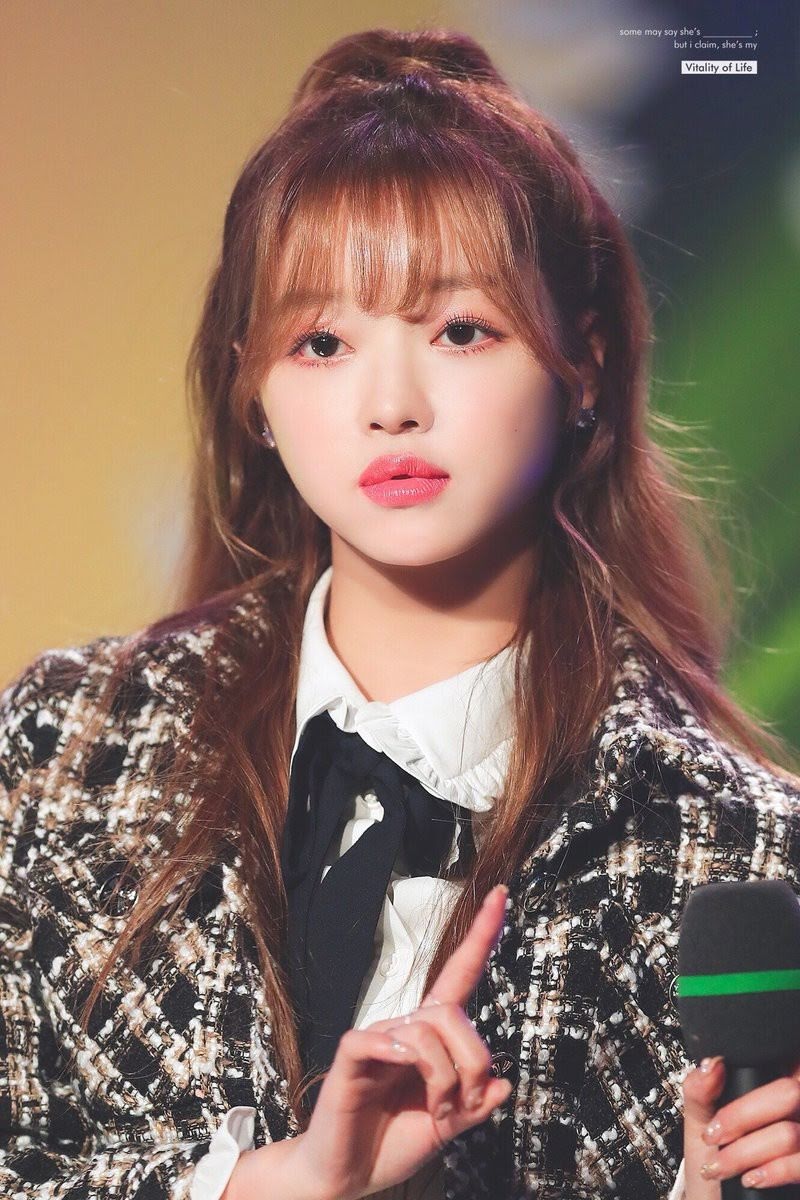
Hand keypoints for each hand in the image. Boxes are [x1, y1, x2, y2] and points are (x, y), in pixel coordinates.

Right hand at [293, 883, 513, 1199]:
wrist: (345, 1176)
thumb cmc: (391, 1143)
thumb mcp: (446, 1127)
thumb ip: (475, 1105)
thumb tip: (504, 1084)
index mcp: (431, 1036)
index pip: (459, 974)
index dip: (482, 935)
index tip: (501, 894)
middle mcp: (405, 1027)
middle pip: (453, 1012)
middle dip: (472, 1062)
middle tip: (464, 1107)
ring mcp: (377, 1038)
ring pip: (426, 1031)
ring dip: (444, 1080)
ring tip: (437, 1114)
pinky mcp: (351, 1055)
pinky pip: (379, 1039)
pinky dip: (400, 1056)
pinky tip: (402, 1072)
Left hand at [683, 1055, 799, 1195]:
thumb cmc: (713, 1159)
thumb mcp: (700, 1121)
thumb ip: (700, 1089)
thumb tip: (711, 1064)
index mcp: (771, 1091)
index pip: (779, 1064)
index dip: (753, 1073)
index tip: (715, 1083)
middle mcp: (795, 1112)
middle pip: (789, 1092)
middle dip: (742, 1116)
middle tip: (713, 1135)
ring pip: (790, 1133)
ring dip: (745, 1153)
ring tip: (720, 1166)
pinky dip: (772, 1171)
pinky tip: (750, 1178)